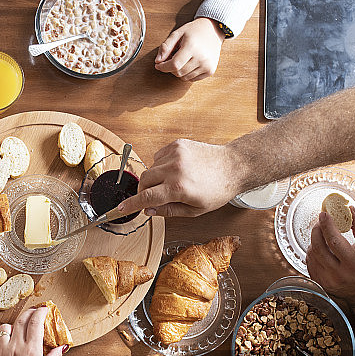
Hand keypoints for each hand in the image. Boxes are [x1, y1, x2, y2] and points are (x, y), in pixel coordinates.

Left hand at [0, 308, 65, 355]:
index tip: (44, 309)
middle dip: (29, 313)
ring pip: (5, 327)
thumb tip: (61, 346)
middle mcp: (15, 347)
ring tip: (18, 331)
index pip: (36, 322)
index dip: (40, 312)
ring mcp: (1, 350)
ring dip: (13, 326)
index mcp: (31, 351)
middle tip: (34, 313)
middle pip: (21, 319)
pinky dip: (0, 337)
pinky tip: (7, 343)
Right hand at [117, 139, 238, 217]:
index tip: (120, 208)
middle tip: (154, 197)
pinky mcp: (177, 144)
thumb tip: (148, 210)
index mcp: (179, 187)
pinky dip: (161, 166)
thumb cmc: (217, 190)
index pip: (146, 197)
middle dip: (144, 191)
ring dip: (155, 178)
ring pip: (150, 168)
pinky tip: (175, 171)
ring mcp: (175, 154)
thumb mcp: (195, 210)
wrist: (233, 166)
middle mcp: (175, 168)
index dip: (131, 204)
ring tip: (171, 183)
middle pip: (144, 180)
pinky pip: (158, 157)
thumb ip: (168, 211)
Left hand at [155, 17, 224, 80]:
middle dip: (171, 68)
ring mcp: (207, 65)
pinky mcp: (210, 71)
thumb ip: (166, 47)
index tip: (158, 65)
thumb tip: (157, 61)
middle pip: (178, 73)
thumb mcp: (177, 33)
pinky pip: (192, 79)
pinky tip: (190, 63)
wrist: (213, 29)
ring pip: (184, 78)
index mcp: (192, 47)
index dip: (163, 67)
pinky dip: (188, 74)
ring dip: (179, 71)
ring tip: (183, 59)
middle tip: (172, 58)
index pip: (174, 65)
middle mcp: (202, 57)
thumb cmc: (194, 31)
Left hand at [306, 208, 354, 306]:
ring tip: (322, 235)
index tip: (324, 214)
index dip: (327, 226)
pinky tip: (320, 247)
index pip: (335, 241)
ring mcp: (327, 280)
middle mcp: (339, 274)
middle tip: (320, 222)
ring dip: (314, 241)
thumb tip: (349, 209)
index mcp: (354, 264)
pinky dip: (312, 252)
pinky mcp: (320, 283)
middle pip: (319, 248)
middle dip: (317, 230)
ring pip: (312, 255)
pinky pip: (309, 263)